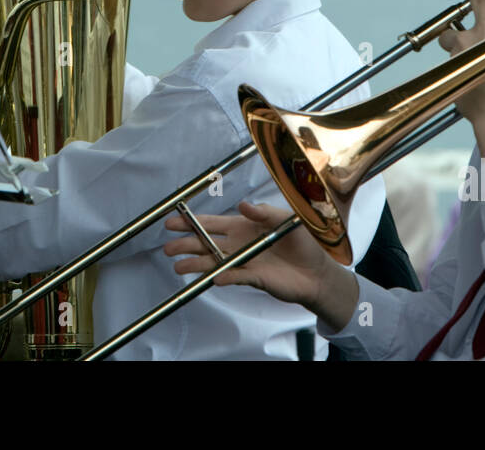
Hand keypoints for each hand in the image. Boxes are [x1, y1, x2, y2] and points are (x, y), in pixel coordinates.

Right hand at [163, 202, 358, 330]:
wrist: (317, 270)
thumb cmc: (302, 241)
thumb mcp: (285, 218)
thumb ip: (264, 212)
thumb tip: (242, 205)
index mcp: (243, 227)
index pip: (212, 223)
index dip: (192, 223)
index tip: (172, 221)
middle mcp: (239, 244)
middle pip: (207, 244)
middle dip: (187, 245)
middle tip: (167, 247)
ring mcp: (244, 262)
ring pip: (215, 263)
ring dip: (197, 265)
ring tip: (178, 267)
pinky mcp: (254, 277)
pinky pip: (235, 277)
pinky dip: (225, 277)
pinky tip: (213, 279)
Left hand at [438, 0, 484, 154]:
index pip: (478, 1)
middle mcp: (466, 41)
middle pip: (449, 31)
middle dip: (455, 37)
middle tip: (472, 47)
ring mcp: (454, 59)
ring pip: (449, 52)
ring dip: (458, 56)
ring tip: (475, 69)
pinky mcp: (447, 76)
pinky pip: (451, 70)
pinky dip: (459, 73)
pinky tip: (474, 83)